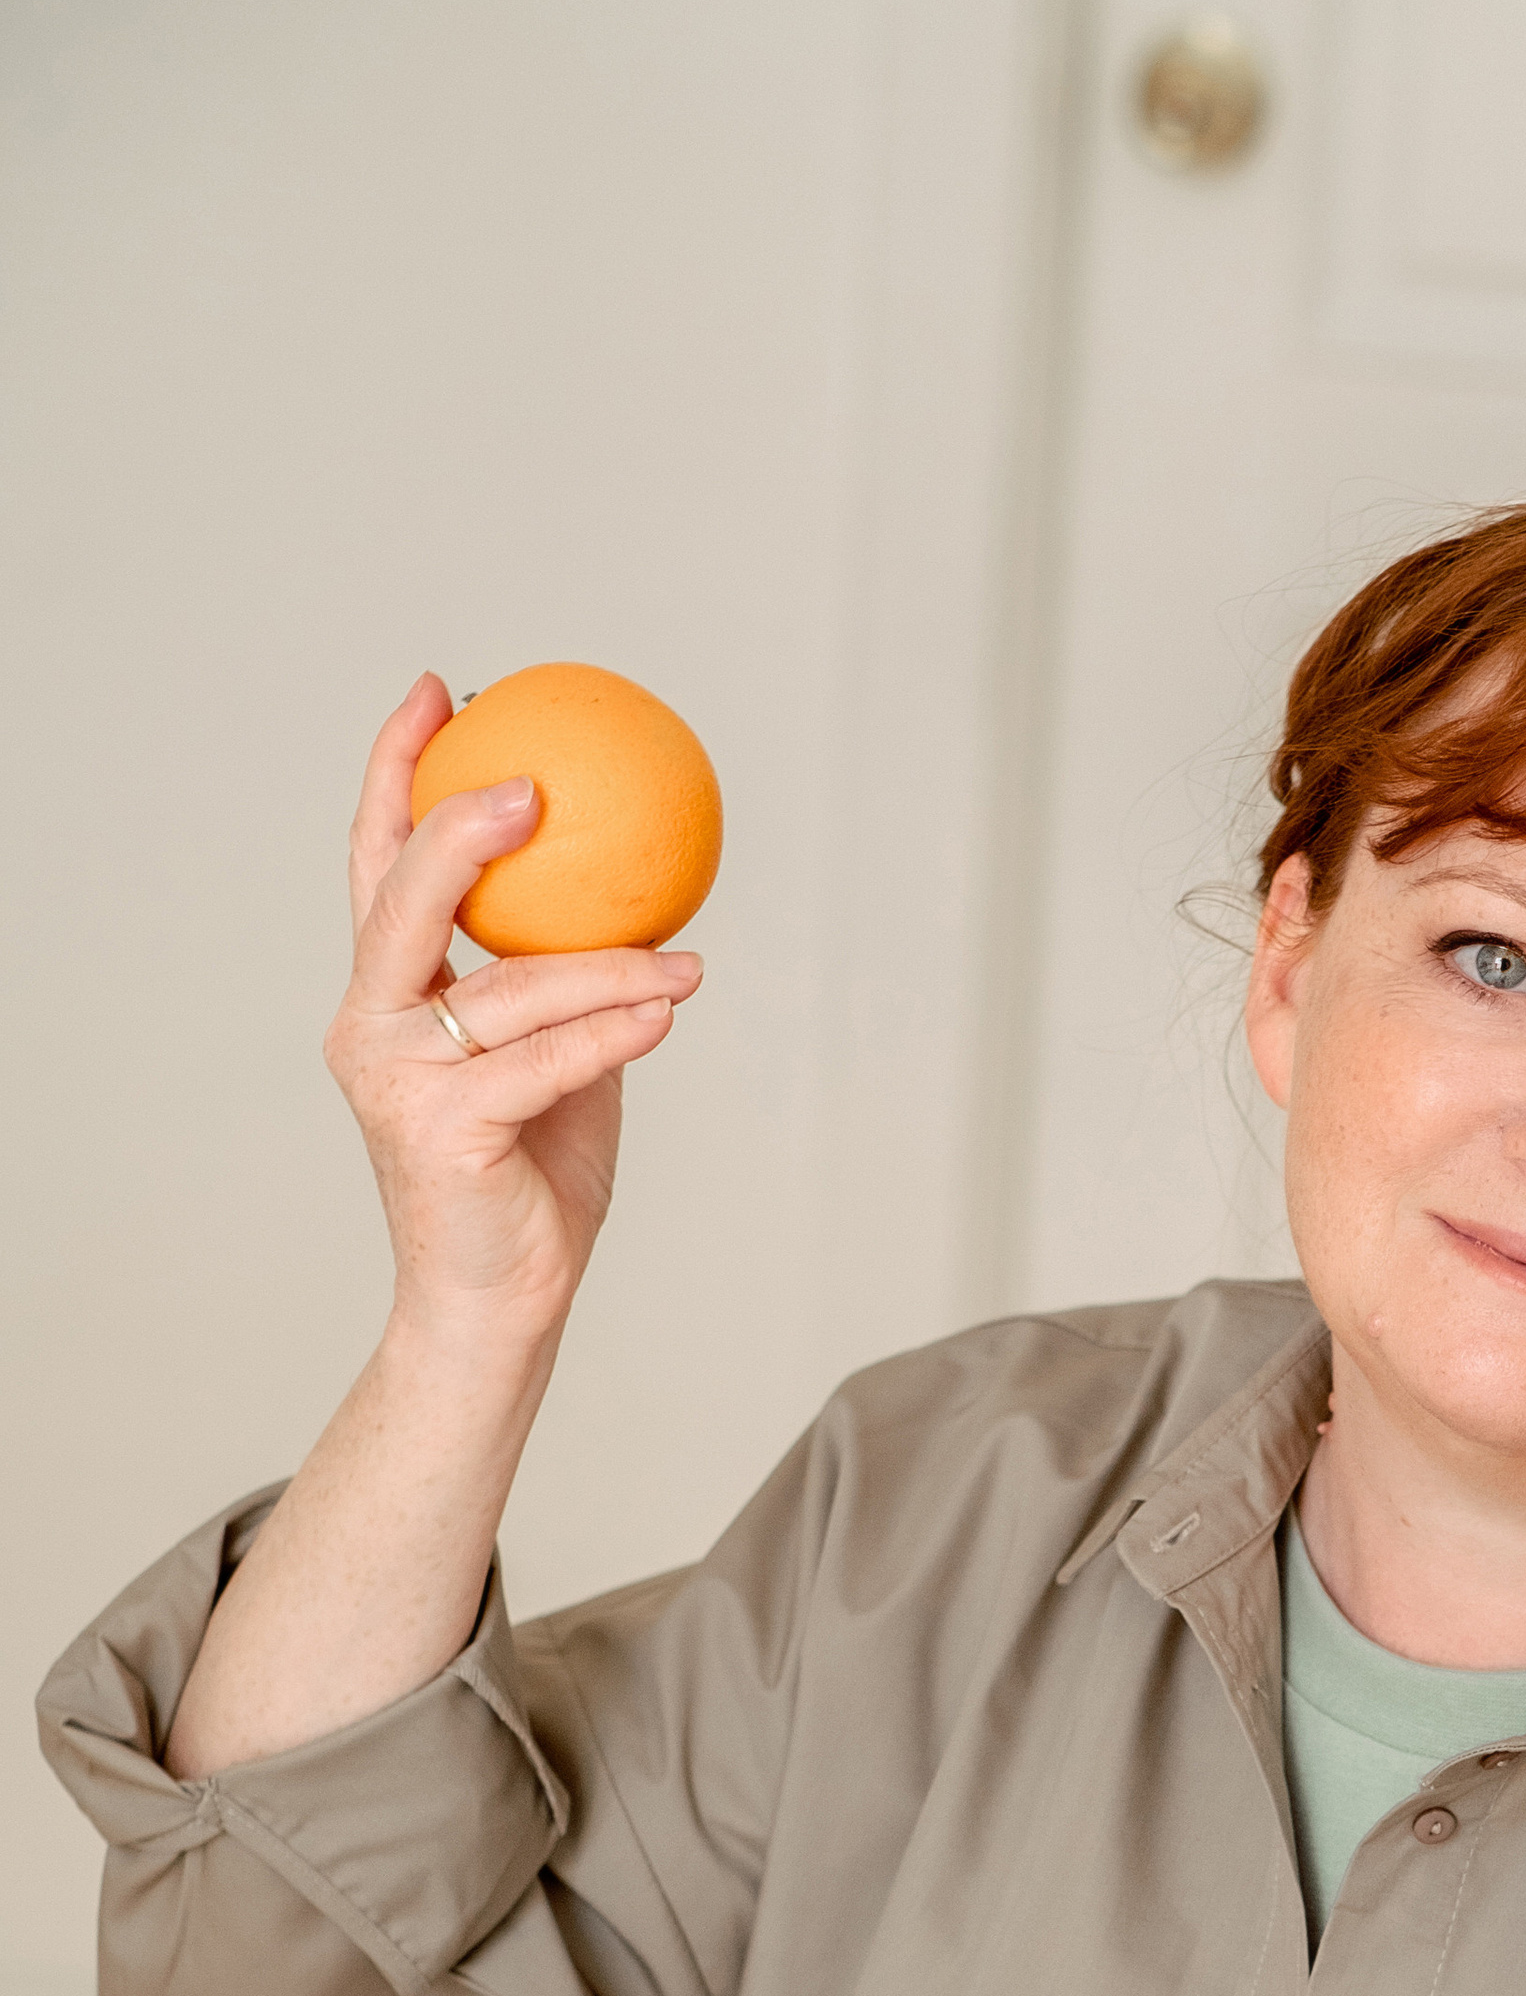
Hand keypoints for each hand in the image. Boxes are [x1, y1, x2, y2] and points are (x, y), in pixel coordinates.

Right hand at [324, 674, 702, 1357]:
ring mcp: (396, 1079)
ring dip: (613, 967)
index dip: (399, 773)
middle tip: (532, 784)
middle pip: (404, 898)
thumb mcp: (555, 1065)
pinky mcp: (441, 1130)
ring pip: (511, 989)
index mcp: (386, 996)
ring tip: (684, 961)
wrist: (498, 1303)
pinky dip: (615, 1033)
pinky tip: (668, 1009)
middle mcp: (371, 1026)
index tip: (440, 693)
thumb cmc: (527, 1181)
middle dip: (461, 828)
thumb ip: (567, 988)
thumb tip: (643, 908)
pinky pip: (548, 1060)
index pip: (379, 865)